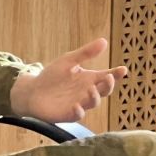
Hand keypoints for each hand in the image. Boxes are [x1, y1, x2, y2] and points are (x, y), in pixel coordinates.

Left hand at [11, 38, 126, 123]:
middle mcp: (87, 92)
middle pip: (104, 90)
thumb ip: (85, 53)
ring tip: (91, 89)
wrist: (32, 90)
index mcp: (89, 79)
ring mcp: (80, 104)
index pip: (107, 76)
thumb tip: (104, 41)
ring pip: (94, 102)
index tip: (123, 69)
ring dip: (95, 97)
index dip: (116, 74)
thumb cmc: (52, 76)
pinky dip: (79, 111)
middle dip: (109, 85)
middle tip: (108, 77)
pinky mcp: (69, 114)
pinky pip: (78, 115)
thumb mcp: (68, 60)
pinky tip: (76, 105)